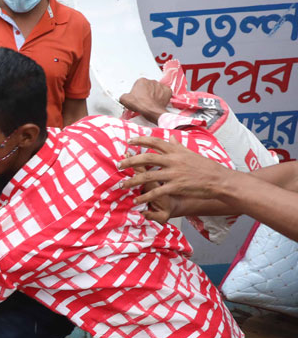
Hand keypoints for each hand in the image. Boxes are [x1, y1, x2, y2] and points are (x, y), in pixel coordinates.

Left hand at [117, 135, 233, 220]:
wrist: (218, 180)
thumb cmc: (205, 166)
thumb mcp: (191, 153)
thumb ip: (177, 146)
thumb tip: (170, 137)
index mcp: (176, 151)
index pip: (155, 142)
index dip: (140, 140)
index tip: (128, 141)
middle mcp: (174, 160)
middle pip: (146, 158)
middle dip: (130, 161)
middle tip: (118, 165)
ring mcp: (174, 173)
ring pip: (148, 176)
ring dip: (132, 181)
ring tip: (122, 185)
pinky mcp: (176, 187)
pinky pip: (156, 192)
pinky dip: (145, 197)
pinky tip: (137, 201)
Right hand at [119, 77, 172, 123]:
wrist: (151, 110)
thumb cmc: (140, 104)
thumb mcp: (124, 100)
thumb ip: (123, 96)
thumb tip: (124, 97)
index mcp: (141, 81)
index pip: (138, 84)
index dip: (137, 92)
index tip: (136, 97)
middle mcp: (152, 81)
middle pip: (148, 86)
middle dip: (146, 92)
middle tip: (143, 100)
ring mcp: (160, 86)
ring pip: (156, 89)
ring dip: (153, 94)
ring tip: (150, 102)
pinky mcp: (167, 91)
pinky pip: (164, 92)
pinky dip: (162, 96)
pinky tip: (157, 101)